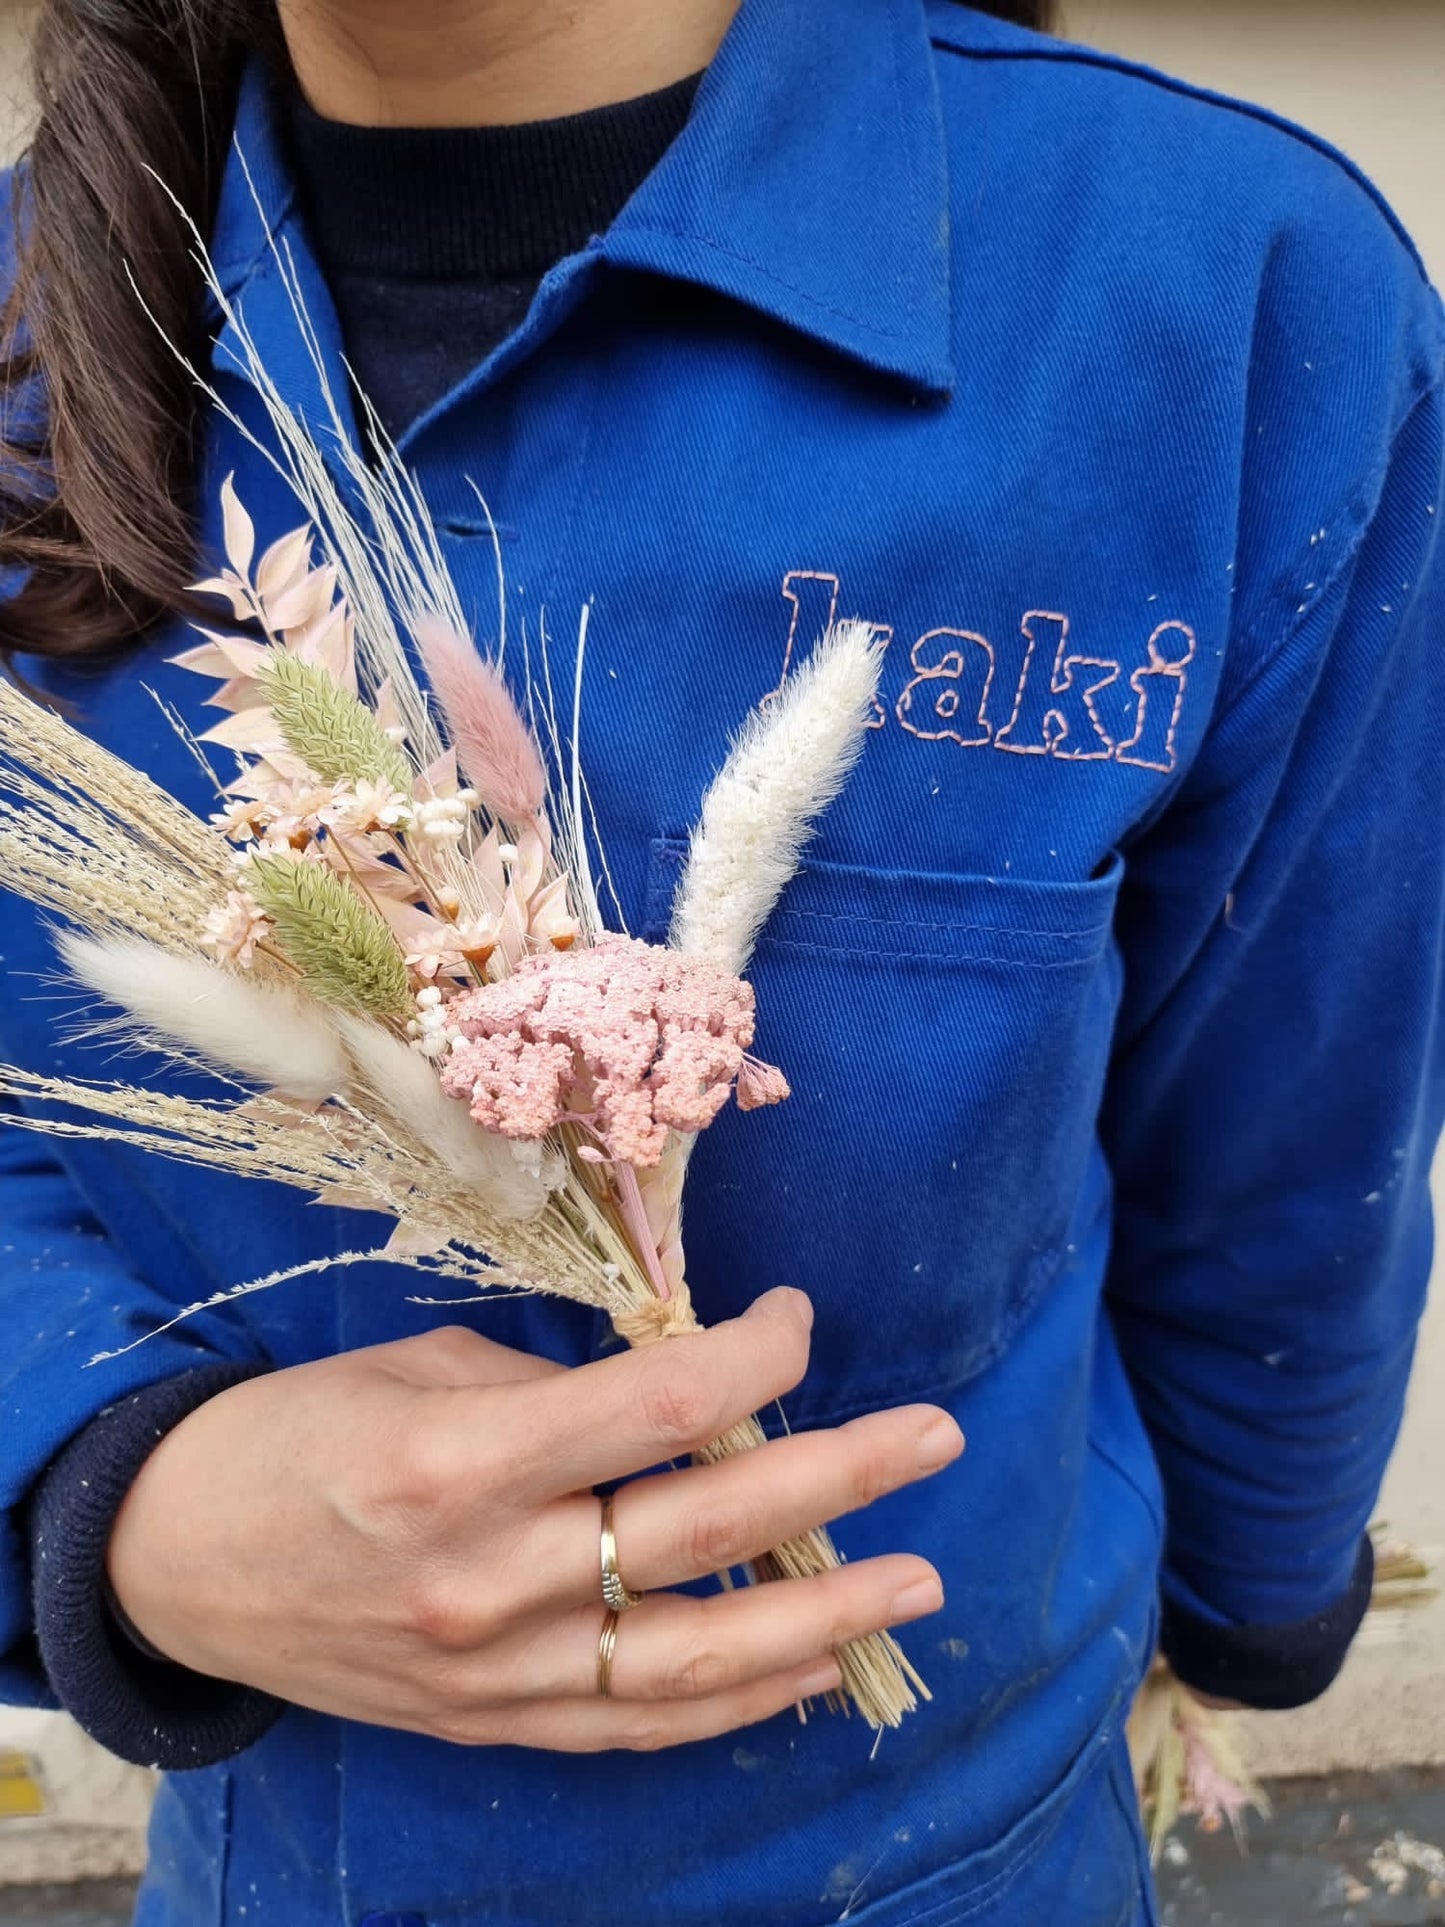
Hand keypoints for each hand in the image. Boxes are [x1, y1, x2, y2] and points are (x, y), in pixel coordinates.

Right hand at [107, 1289, 961, 1750]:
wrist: (176, 1563)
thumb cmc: (293, 1435)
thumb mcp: (414, 1368)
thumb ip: (552, 1389)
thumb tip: (677, 1386)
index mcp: (463, 1459)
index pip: (661, 1405)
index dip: (756, 1354)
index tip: (797, 1318)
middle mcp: (492, 1576)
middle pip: (705, 1527)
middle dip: (838, 1476)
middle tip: (936, 1441)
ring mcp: (497, 1669)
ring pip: (696, 1654)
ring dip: (822, 1613)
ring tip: (918, 1583)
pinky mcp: (493, 1726)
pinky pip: (639, 1724)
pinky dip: (739, 1699)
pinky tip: (816, 1670)